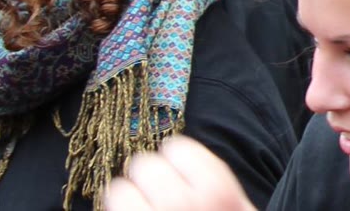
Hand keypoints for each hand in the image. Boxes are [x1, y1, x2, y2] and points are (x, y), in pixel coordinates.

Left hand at [102, 137, 257, 210]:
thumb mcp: (240, 206)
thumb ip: (217, 180)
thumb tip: (180, 146)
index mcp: (216, 190)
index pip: (177, 147)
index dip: (176, 158)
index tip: (177, 170)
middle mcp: (180, 204)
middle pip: (144, 163)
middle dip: (148, 176)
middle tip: (156, 191)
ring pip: (117, 189)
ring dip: (126, 196)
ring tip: (139, 206)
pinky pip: (109, 208)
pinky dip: (117, 209)